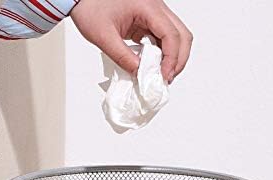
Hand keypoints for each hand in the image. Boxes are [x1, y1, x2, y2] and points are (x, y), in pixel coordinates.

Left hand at [70, 0, 192, 82]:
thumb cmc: (90, 7)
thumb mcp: (103, 36)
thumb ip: (123, 57)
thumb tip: (140, 74)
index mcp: (147, 7)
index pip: (171, 35)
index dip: (171, 59)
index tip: (163, 77)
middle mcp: (156, 7)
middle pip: (182, 35)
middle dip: (178, 60)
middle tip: (167, 78)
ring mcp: (154, 13)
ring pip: (176, 36)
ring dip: (173, 57)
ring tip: (160, 75)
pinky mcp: (149, 19)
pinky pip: (164, 37)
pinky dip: (163, 53)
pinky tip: (153, 66)